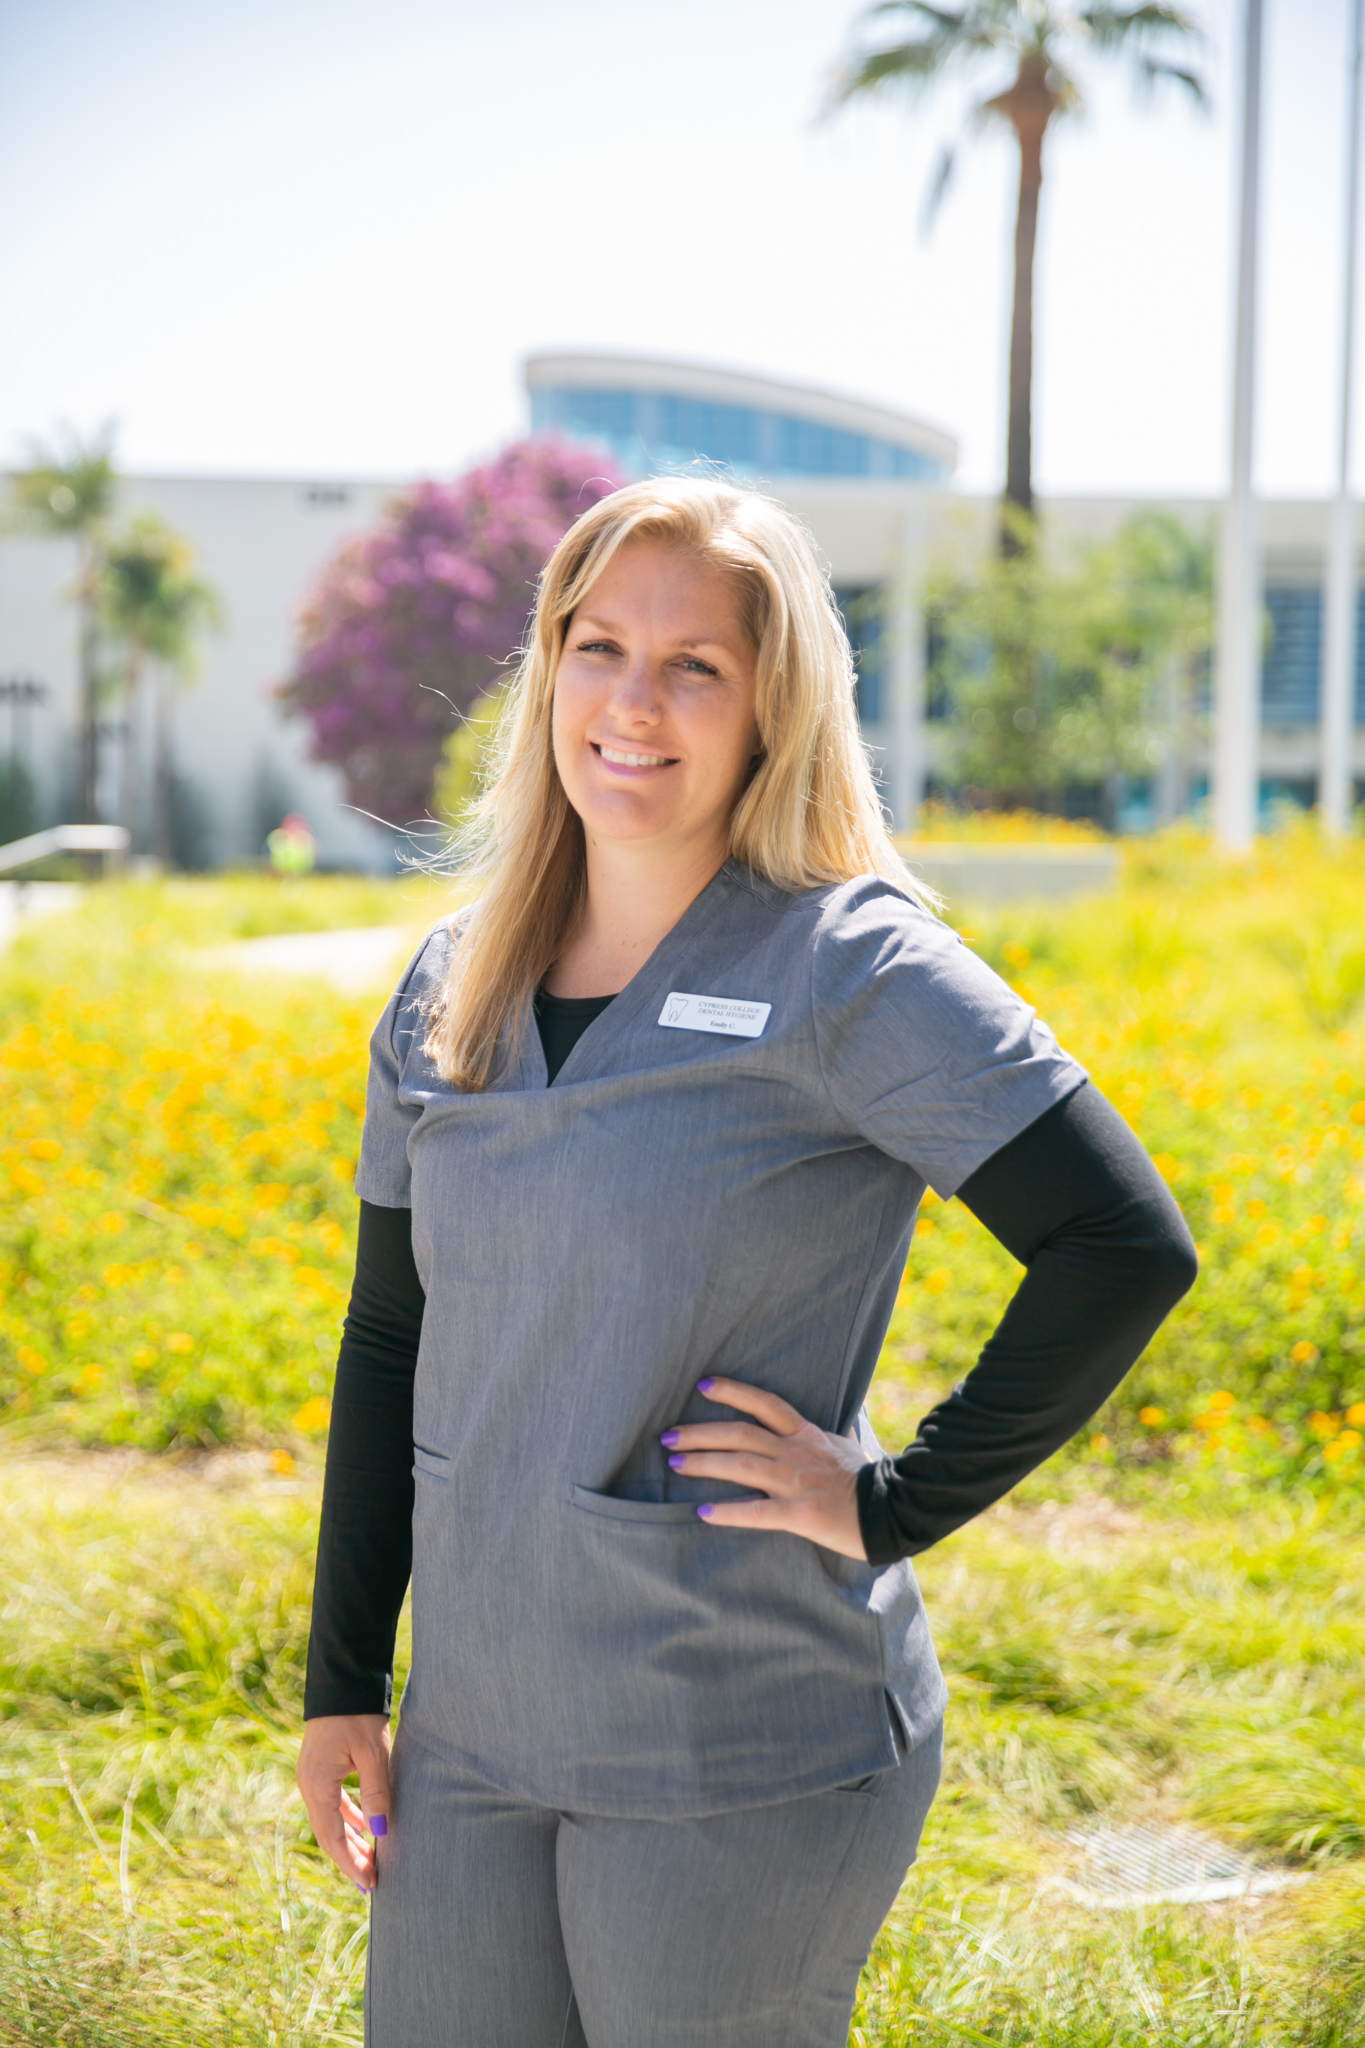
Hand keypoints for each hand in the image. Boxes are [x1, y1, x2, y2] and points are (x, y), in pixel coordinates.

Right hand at [296, 1714, 391, 1891]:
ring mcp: (312, 1777)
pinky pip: (332, 1803)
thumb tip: (380, 1834)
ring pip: (330, 1820)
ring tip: (370, 1860)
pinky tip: (363, 1829)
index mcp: (317, 1785)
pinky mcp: (320, 1768)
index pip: (332, 1838)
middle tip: (372, 1880)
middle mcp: (308, 1785)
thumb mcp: (373, 1754)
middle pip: (328, 1834)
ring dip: (349, 1840)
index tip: (369, 1883)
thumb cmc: (359, 1714)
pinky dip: (347, 1818)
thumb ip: (376, 1794)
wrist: (343, 1679)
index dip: (351, 1863)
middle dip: (350, 1858)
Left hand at [661, 1377, 869, 1560]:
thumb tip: (817, 1426)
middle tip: (667, 1436)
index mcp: (806, 1435)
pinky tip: (702, 1512)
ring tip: (675, 1464)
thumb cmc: (870, 1480)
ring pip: (742, 1466)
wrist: (897, 1509)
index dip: (732, 1391)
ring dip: (705, 1463)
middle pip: (740, 1434)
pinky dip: (728, 1512)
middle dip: (701, 1432)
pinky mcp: (800, 1514)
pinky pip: (757, 1512)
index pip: (765, 1404)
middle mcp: (796, 1453)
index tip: (703, 1385)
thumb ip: (822, 1436)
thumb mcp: (845, 1446)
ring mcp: (796, 1482)